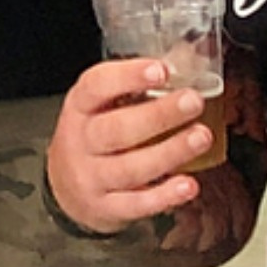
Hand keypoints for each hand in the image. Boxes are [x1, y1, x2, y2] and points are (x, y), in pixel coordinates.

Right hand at [46, 57, 214, 232]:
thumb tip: (188, 58)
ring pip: (130, 167)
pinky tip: (188, 185)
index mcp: (79, 106)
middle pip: (117, 129)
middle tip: (193, 102)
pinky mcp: (106, 208)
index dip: (128, 76)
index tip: (161, 69)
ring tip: (201, 137)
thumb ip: (137, 87)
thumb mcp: (102, 106)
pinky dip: (164, 196)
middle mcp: (80, 141)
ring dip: (170, 152)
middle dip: (159, 115)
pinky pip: (136, 204)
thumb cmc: (94, 136)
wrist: (65, 187)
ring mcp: (91, 177)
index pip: (97, 86)